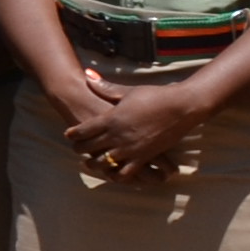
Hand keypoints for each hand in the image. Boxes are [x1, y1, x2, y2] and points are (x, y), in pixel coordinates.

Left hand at [72, 72, 211, 179]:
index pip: (84, 130)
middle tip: (75, 149)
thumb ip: (106, 88)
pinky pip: (126, 173)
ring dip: (94, 164)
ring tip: (89, 164)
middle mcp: (117, 136)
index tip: (68, 135)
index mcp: (111, 118)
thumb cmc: (155, 95)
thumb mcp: (128, 91)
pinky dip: (117, 175)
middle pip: (90, 147)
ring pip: (104, 163)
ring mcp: (130, 149)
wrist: (181, 107)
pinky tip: (113, 174)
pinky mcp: (144, 157)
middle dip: (80, 149)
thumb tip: (87, 75)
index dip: (74, 134)